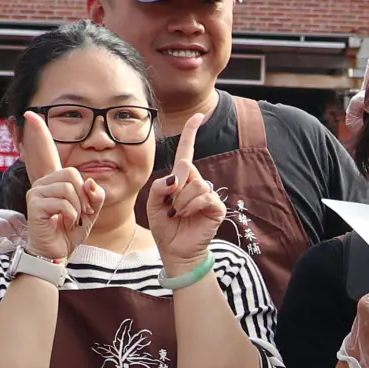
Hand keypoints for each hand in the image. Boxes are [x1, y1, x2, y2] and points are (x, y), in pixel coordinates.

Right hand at [16, 111, 98, 263]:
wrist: (55, 254)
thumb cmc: (68, 233)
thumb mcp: (89, 211)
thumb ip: (94, 195)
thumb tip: (90, 181)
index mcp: (53, 182)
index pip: (46, 153)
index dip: (39, 134)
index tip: (31, 115)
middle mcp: (42, 183)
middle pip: (73, 173)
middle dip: (84, 196)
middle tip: (81, 212)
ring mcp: (37, 192)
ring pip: (70, 188)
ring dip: (78, 208)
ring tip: (71, 220)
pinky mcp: (35, 204)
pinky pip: (64, 202)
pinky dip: (72, 216)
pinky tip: (63, 224)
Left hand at [147, 106, 227, 271]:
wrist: (175, 251)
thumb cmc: (164, 227)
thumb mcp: (152, 203)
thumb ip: (159, 186)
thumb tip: (177, 178)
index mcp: (181, 179)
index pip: (186, 152)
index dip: (191, 133)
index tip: (198, 115)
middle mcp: (196, 183)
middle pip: (186, 170)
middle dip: (173, 189)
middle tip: (170, 208)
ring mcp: (208, 194)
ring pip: (194, 184)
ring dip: (180, 201)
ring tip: (178, 214)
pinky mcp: (216, 207)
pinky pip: (203, 196)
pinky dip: (190, 206)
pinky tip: (187, 216)